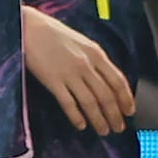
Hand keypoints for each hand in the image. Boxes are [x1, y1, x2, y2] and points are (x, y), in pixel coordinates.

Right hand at [21, 6, 133, 135]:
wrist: (27, 26)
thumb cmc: (52, 32)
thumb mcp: (80, 41)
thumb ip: (94, 59)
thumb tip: (106, 80)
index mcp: (95, 53)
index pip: (117, 81)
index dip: (126, 99)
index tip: (129, 111)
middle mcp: (85, 65)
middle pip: (106, 95)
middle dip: (115, 115)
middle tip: (118, 128)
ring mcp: (69, 73)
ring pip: (90, 102)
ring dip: (99, 120)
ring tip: (103, 131)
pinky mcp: (52, 80)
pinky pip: (68, 103)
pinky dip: (76, 116)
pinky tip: (80, 125)